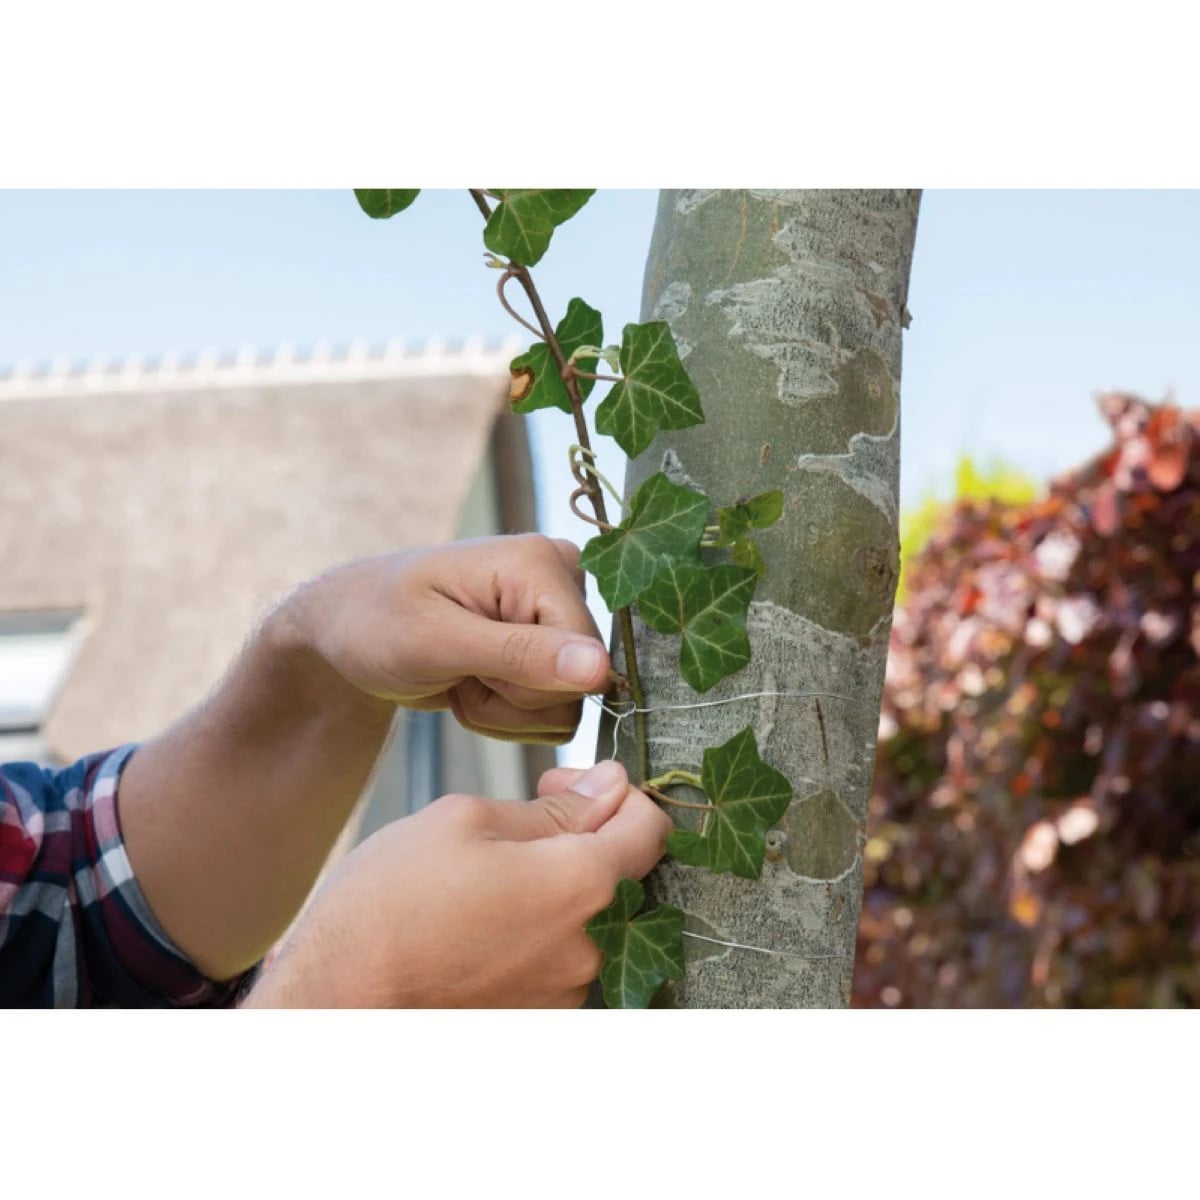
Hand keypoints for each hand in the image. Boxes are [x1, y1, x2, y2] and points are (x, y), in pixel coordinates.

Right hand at [242, 760, 671, 1007]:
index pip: (651, 827)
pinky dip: (534, 936)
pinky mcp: (539, 1020)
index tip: (571, 787)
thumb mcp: (465, 821)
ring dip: (553, 892)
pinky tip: (479, 927)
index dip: (617, 794)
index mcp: (581, 884)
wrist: (335, 1000)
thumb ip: (555, 807)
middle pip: (620, 874)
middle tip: (517, 829)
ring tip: (482, 887)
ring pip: (586, 919)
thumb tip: (609, 786)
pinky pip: (557, 960)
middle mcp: (591, 947)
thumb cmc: (391, 903)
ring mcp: (567, 993)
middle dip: (582, 839)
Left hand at [288, 534, 609, 743]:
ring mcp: (557, 610)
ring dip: (506, 710)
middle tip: (460, 672)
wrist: (350, 629)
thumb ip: (519, 655)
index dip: (529, 686)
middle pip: (581, 685)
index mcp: (541, 563)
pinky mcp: (550, 641)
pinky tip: (472, 680)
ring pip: (567, 705)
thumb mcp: (437, 641)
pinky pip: (554, 707)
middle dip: (513, 699)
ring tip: (462, 675)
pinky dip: (506, 712)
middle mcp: (563, 578)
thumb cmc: (376, 623)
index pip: (588, 656)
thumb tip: (599, 668)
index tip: (470, 668)